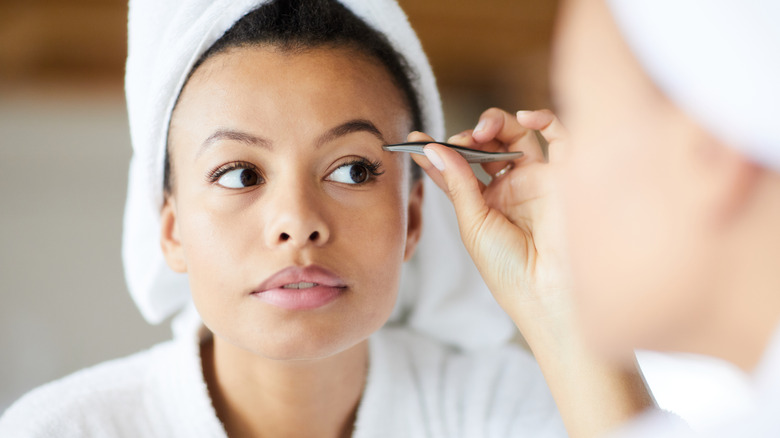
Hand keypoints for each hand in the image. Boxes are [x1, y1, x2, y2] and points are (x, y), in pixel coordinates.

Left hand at [411, 108, 571, 339]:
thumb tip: (435, 148)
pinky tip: (526, 118)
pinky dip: (545, 119)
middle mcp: (511, 187)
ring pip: (517, 135)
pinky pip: (560, 137)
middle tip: (459, 142)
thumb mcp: (474, 224)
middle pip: (487, 146)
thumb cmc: (509, 269)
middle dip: (468, 137)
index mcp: (486, 202)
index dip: (436, 152)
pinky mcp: (565, 174)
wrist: (547, 291)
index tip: (414, 139)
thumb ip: (459, 183)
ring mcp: (537, 178)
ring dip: (496, 124)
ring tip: (482, 133)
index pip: (458, 168)